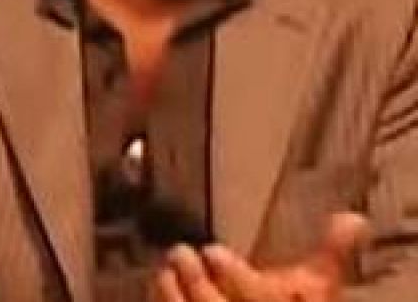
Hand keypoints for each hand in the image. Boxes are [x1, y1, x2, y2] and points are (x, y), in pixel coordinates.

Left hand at [155, 212, 367, 300]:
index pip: (257, 297)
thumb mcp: (317, 289)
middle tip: (181, 252)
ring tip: (165, 269)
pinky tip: (158, 286)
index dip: (235, 277)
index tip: (212, 250)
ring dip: (173, 295)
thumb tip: (354, 218)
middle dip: (197, 282)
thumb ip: (332, 253)